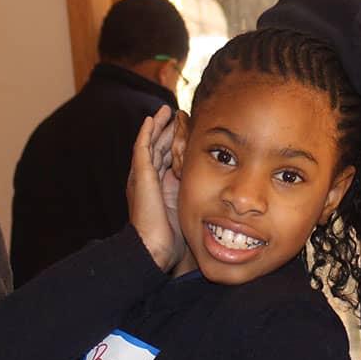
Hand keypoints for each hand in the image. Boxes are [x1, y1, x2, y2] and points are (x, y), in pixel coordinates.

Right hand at [127, 108, 185, 271]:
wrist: (152, 248)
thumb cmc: (172, 239)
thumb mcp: (189, 213)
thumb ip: (199, 201)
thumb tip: (220, 202)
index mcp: (161, 188)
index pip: (168, 160)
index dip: (176, 146)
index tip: (188, 133)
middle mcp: (149, 180)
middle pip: (159, 149)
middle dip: (167, 132)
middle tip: (177, 115)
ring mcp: (142, 177)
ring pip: (150, 144)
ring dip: (158, 126)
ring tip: (166, 111)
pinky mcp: (140, 176)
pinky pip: (142, 148)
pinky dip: (147, 132)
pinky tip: (153, 119)